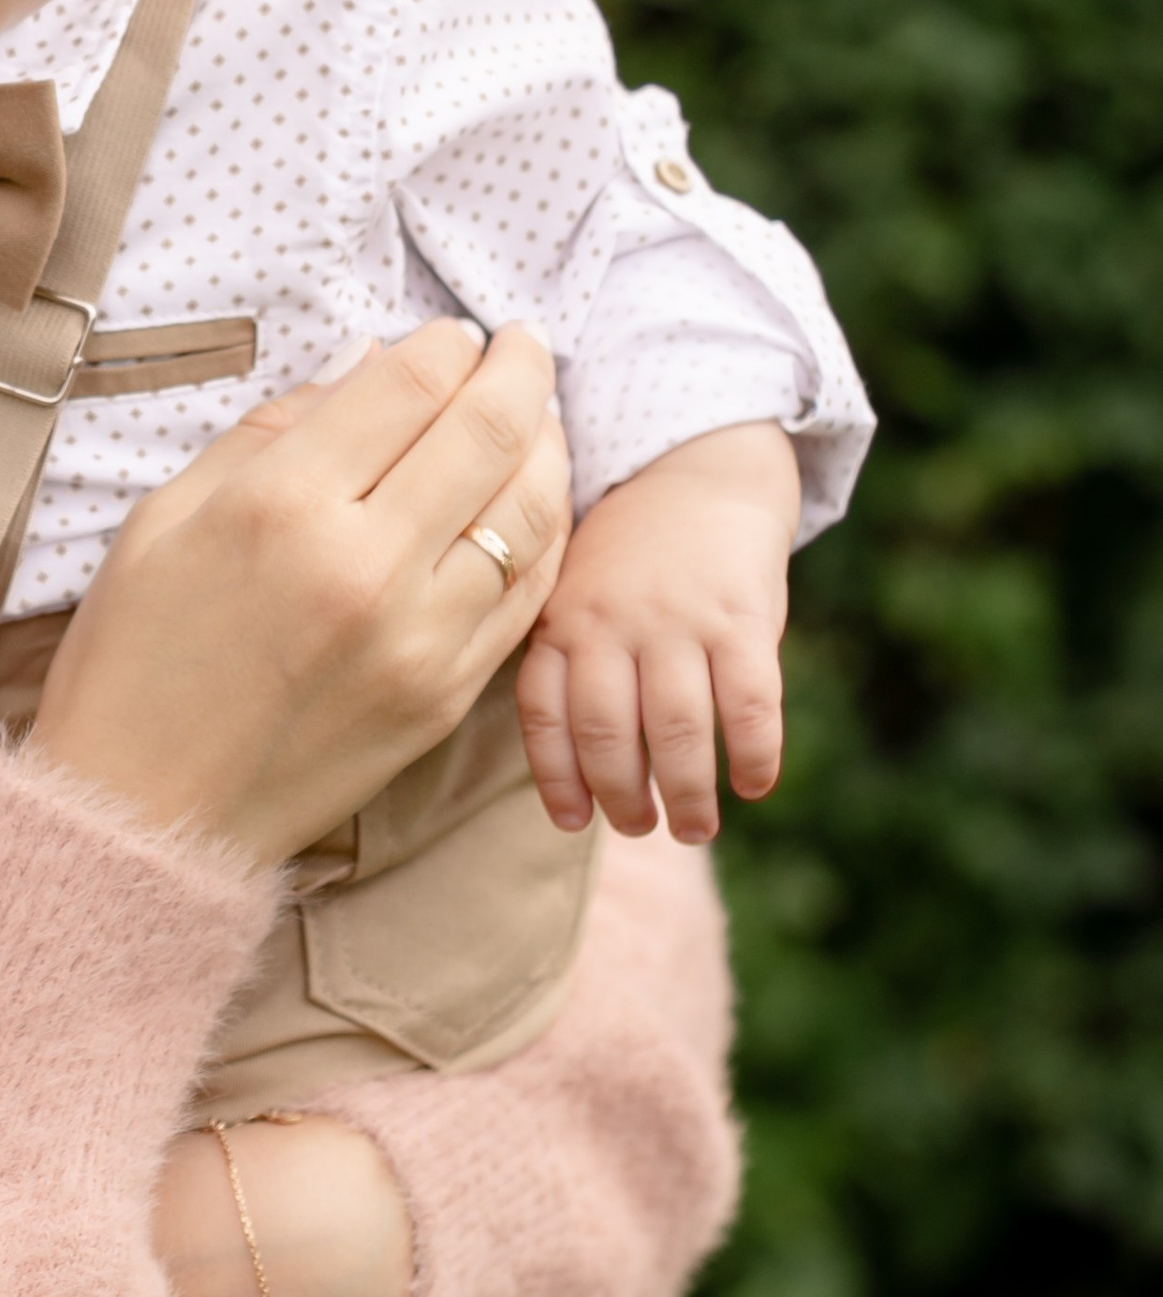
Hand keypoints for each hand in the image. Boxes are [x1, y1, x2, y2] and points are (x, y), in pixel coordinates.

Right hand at [34, 319, 570, 868]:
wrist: (143, 814)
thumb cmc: (134, 658)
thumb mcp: (164, 517)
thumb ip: (269, 432)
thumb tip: (367, 370)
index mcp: (281, 505)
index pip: (408, 385)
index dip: (445, 343)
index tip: (453, 334)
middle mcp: (363, 564)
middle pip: (487, 432)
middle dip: (520, 369)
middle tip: (524, 345)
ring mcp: (418, 637)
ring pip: (531, 510)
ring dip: (547, 445)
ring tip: (537, 416)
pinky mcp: (446, 695)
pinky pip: (529, 594)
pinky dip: (548, 534)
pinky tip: (534, 503)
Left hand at [514, 422, 797, 842]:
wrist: (697, 467)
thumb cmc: (630, 553)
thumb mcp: (574, 590)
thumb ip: (568, 658)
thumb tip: (576, 766)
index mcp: (562, 619)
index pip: (543, 712)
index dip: (556, 777)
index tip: (573, 821)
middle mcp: (611, 622)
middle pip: (606, 733)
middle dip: (622, 799)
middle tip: (640, 828)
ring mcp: (676, 619)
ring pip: (675, 731)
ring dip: (686, 794)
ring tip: (694, 828)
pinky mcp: (739, 617)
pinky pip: (748, 704)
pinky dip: (753, 755)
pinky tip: (753, 784)